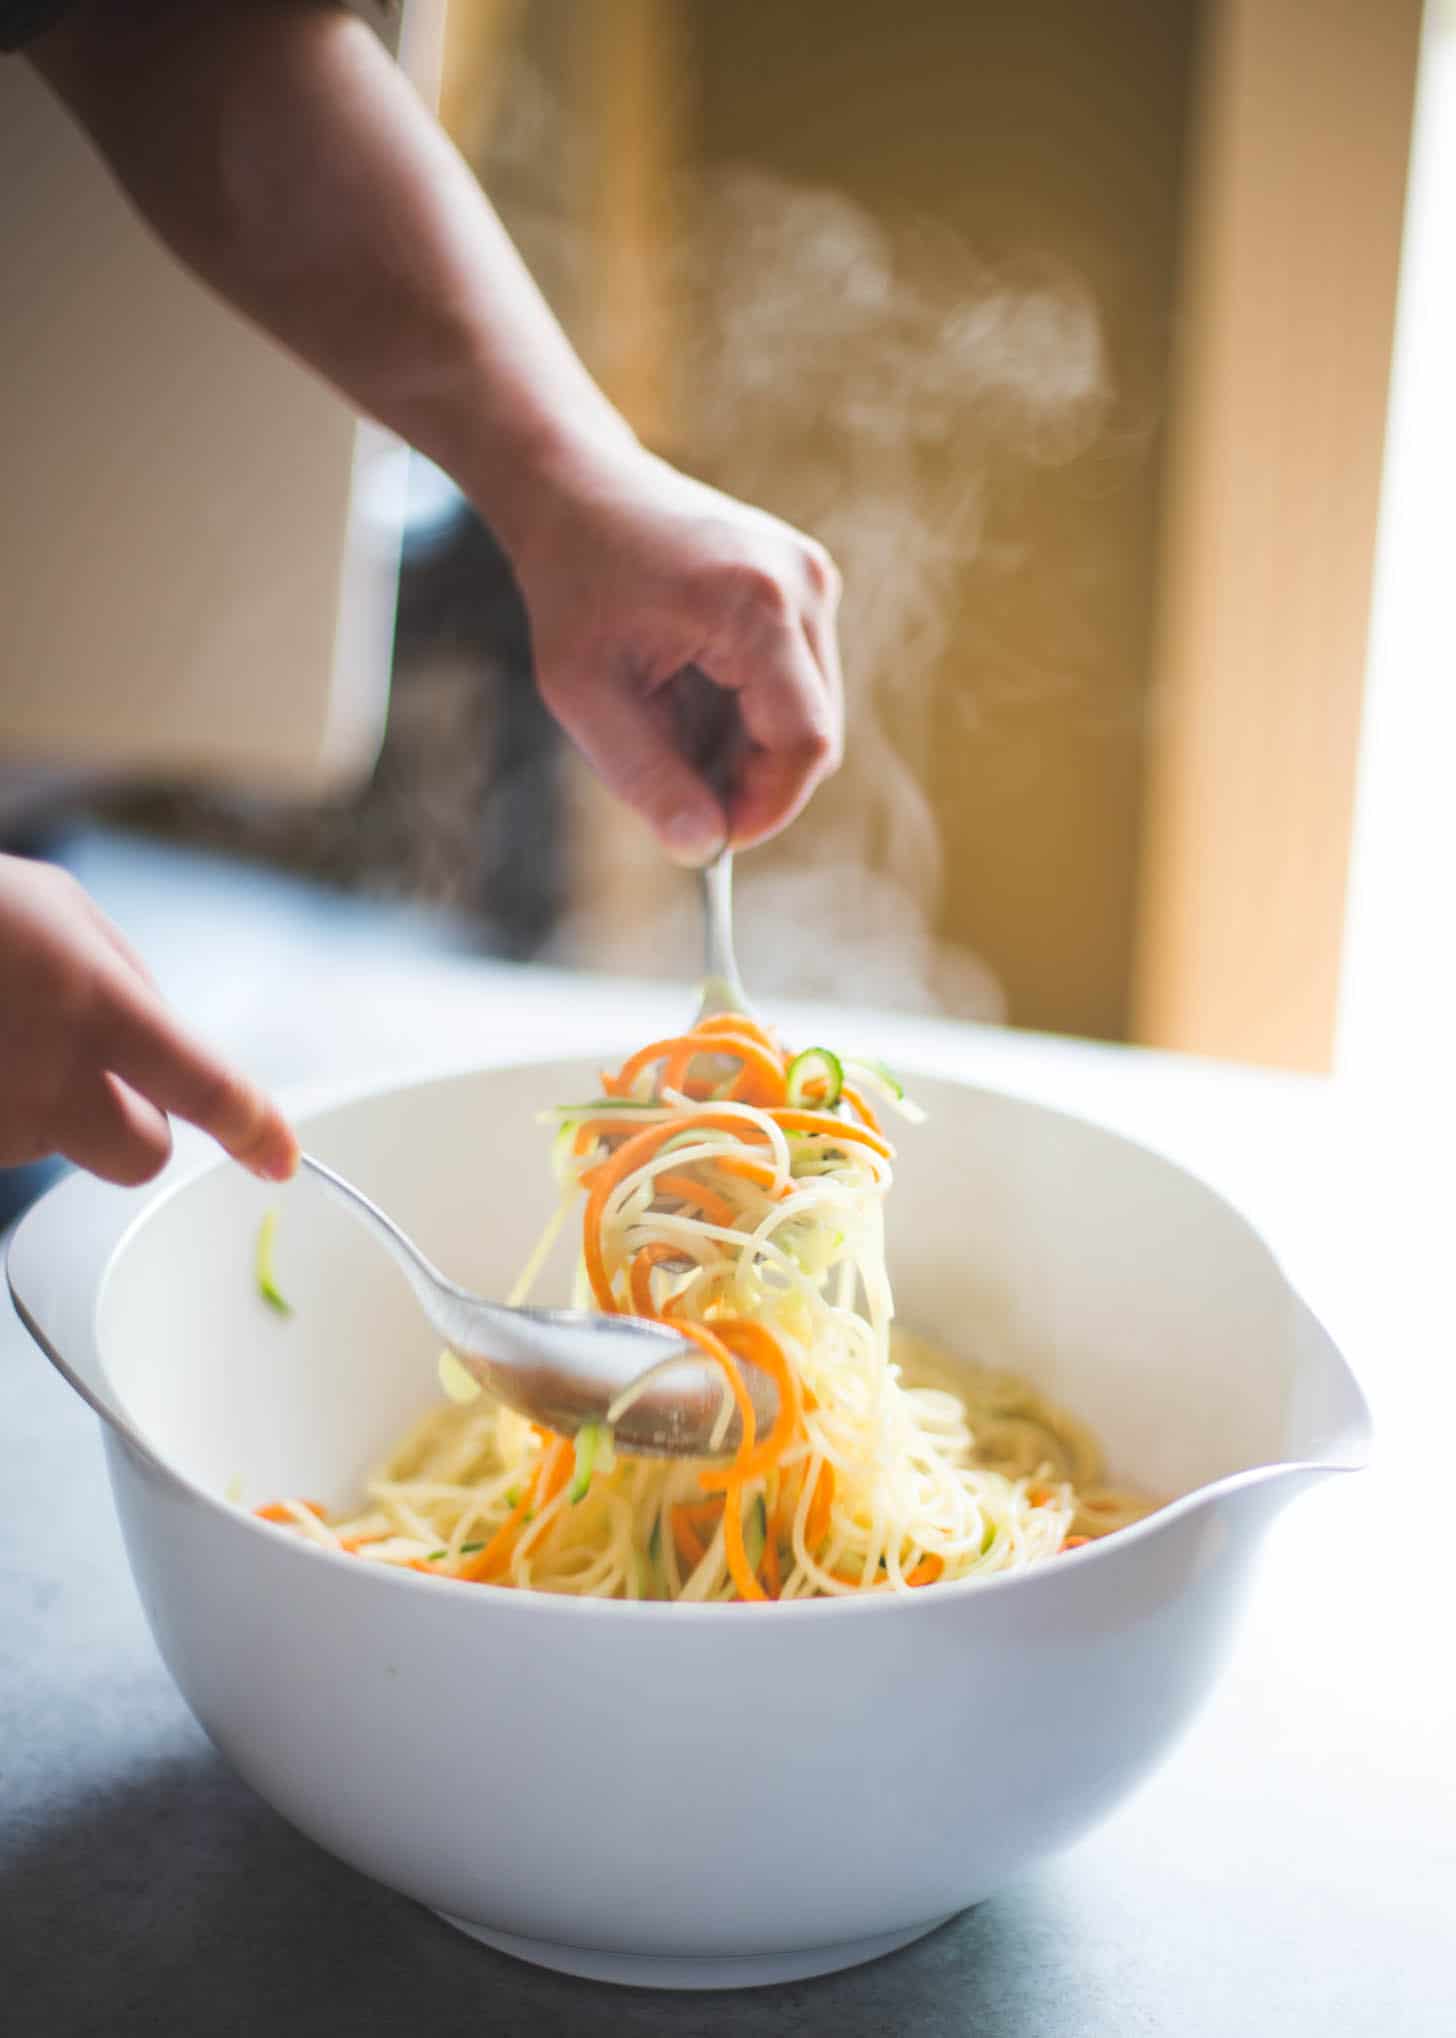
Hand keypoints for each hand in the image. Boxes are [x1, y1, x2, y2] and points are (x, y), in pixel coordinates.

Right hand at [0, 856, 297, 1187]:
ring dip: (48, 1106)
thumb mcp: (63, 910)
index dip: (254, 1130)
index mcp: (96, 1005)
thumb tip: (165, 1054)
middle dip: (135, 1127)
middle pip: (141, 1157)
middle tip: (104, 1075)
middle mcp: (46, 1076)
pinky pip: (3, 1143)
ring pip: (61, 1146)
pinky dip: (0, 1107)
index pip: (205, 1088)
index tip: (280, 1160)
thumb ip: (129, 984)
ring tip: (1, 1028)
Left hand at [506, 443, 843, 861]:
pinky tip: (690, 690)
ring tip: (670, 720)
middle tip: (677, 787)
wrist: (578, 490)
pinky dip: (750, 710)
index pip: (806, 743)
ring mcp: (813, 578)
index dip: (765, 807)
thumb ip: (647, 778)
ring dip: (748, 745)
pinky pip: (798, 681)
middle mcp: (805, 585)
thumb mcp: (586, 695)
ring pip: (809, 713)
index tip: (711, 839)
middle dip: (752, 779)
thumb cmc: (573, 585)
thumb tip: (702, 852)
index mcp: (757, 606)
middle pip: (814, 734)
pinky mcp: (807, 582)